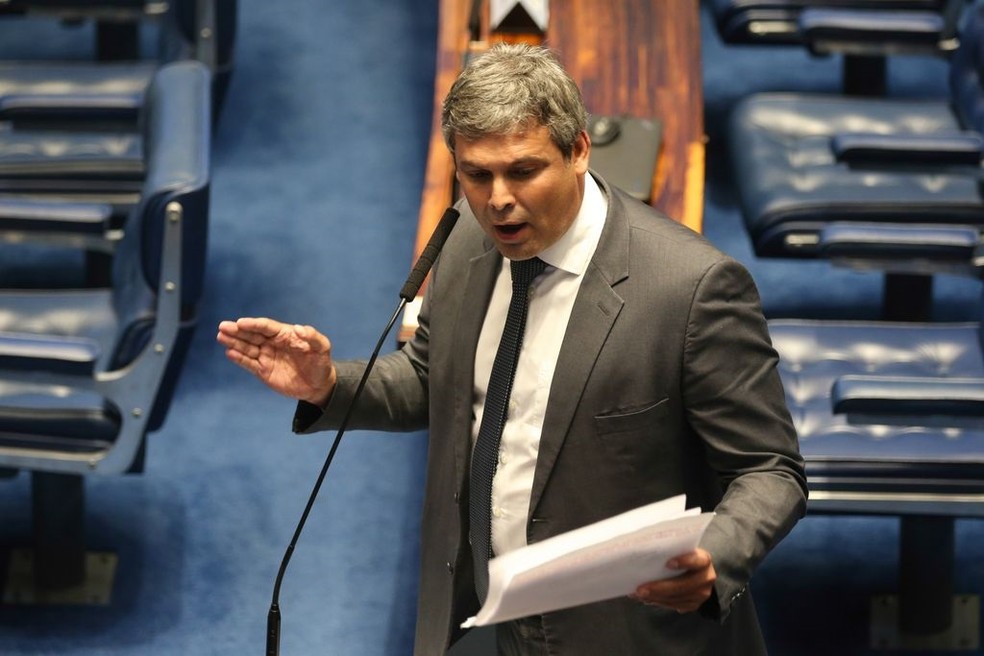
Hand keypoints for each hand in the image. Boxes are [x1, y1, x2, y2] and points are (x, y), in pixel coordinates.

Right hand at [216, 317, 335, 405]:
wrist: (318, 385)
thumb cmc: (320, 363)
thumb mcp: (322, 348)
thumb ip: (313, 337)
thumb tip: (299, 328)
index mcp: (285, 334)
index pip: (266, 327)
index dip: (253, 324)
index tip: (241, 322)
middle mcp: (272, 343)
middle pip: (252, 335)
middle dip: (237, 331)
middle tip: (223, 326)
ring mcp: (266, 356)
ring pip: (247, 348)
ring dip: (234, 342)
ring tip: (220, 336)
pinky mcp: (263, 371)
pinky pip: (249, 363)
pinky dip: (239, 359)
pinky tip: (229, 353)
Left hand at [631, 548, 716, 613]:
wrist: (696, 570)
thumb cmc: (682, 555)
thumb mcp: (680, 550)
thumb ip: (670, 551)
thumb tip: (644, 554)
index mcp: (703, 560)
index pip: (698, 560)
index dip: (685, 562)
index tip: (668, 563)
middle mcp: (706, 577)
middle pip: (684, 585)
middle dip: (660, 588)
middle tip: (640, 589)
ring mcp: (702, 593)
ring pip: (677, 598)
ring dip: (656, 598)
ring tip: (639, 595)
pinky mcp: (694, 604)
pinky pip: (674, 605)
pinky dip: (659, 602)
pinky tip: (646, 599)